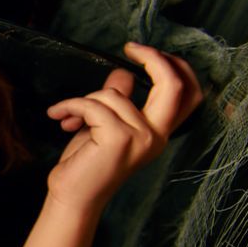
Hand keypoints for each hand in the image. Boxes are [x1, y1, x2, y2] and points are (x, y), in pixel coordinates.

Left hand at [45, 43, 202, 213]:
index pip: (188, 94)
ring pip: (113, 94)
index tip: (145, 52)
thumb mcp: (104, 124)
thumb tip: (123, 72)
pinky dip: (70, 106)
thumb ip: (119, 99)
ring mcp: (141, 138)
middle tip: (131, 49)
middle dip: (154, 58)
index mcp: (159, 132)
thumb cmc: (87, 162)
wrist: (72, 197)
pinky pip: (92, 105)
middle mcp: (156, 137)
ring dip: (83, 100)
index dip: (175, 66)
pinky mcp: (119, 138)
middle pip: (174, 85)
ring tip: (67, 117)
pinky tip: (58, 117)